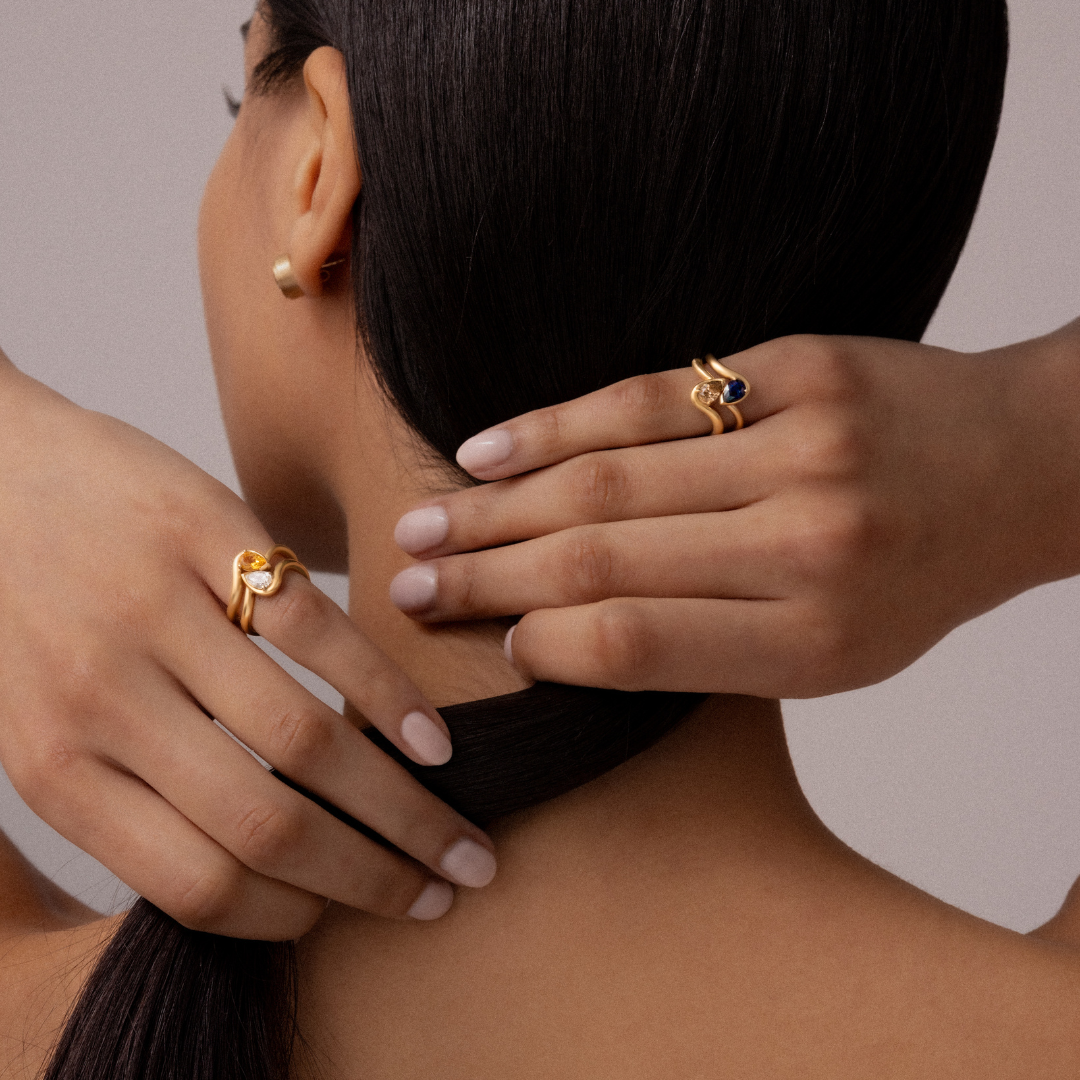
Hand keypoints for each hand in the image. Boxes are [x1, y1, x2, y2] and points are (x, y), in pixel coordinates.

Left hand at [0, 354, 493, 939]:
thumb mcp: (43, 721)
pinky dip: (387, 694)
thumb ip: (133, 794)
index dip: (292, 917)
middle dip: (375, 877)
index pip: (195, 884)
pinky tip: (431, 737)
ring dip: (400, 803)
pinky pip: (318, 634)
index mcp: (55, 766)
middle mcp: (102, 700)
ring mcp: (157, 614)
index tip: (350, 917)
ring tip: (457, 835)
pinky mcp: (206, 536)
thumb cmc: (26, 605)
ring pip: (304, 740)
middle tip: (446, 890)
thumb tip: (253, 866)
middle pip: (268, 824)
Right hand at [389, 326, 1079, 696]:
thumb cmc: (912, 581)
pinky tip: (489, 448)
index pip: (632, 644)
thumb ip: (703, 652)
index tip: (478, 644)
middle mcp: (807, 544)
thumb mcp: (830, 658)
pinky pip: (650, 394)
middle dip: (487, 575)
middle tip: (407, 586)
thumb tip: (553, 637)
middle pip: (602, 557)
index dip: (534, 642)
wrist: (1018, 469)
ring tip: (428, 524)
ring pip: (611, 474)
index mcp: (814, 642)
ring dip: (501, 502)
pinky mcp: (796, 366)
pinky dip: (556, 423)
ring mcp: (803, 444)